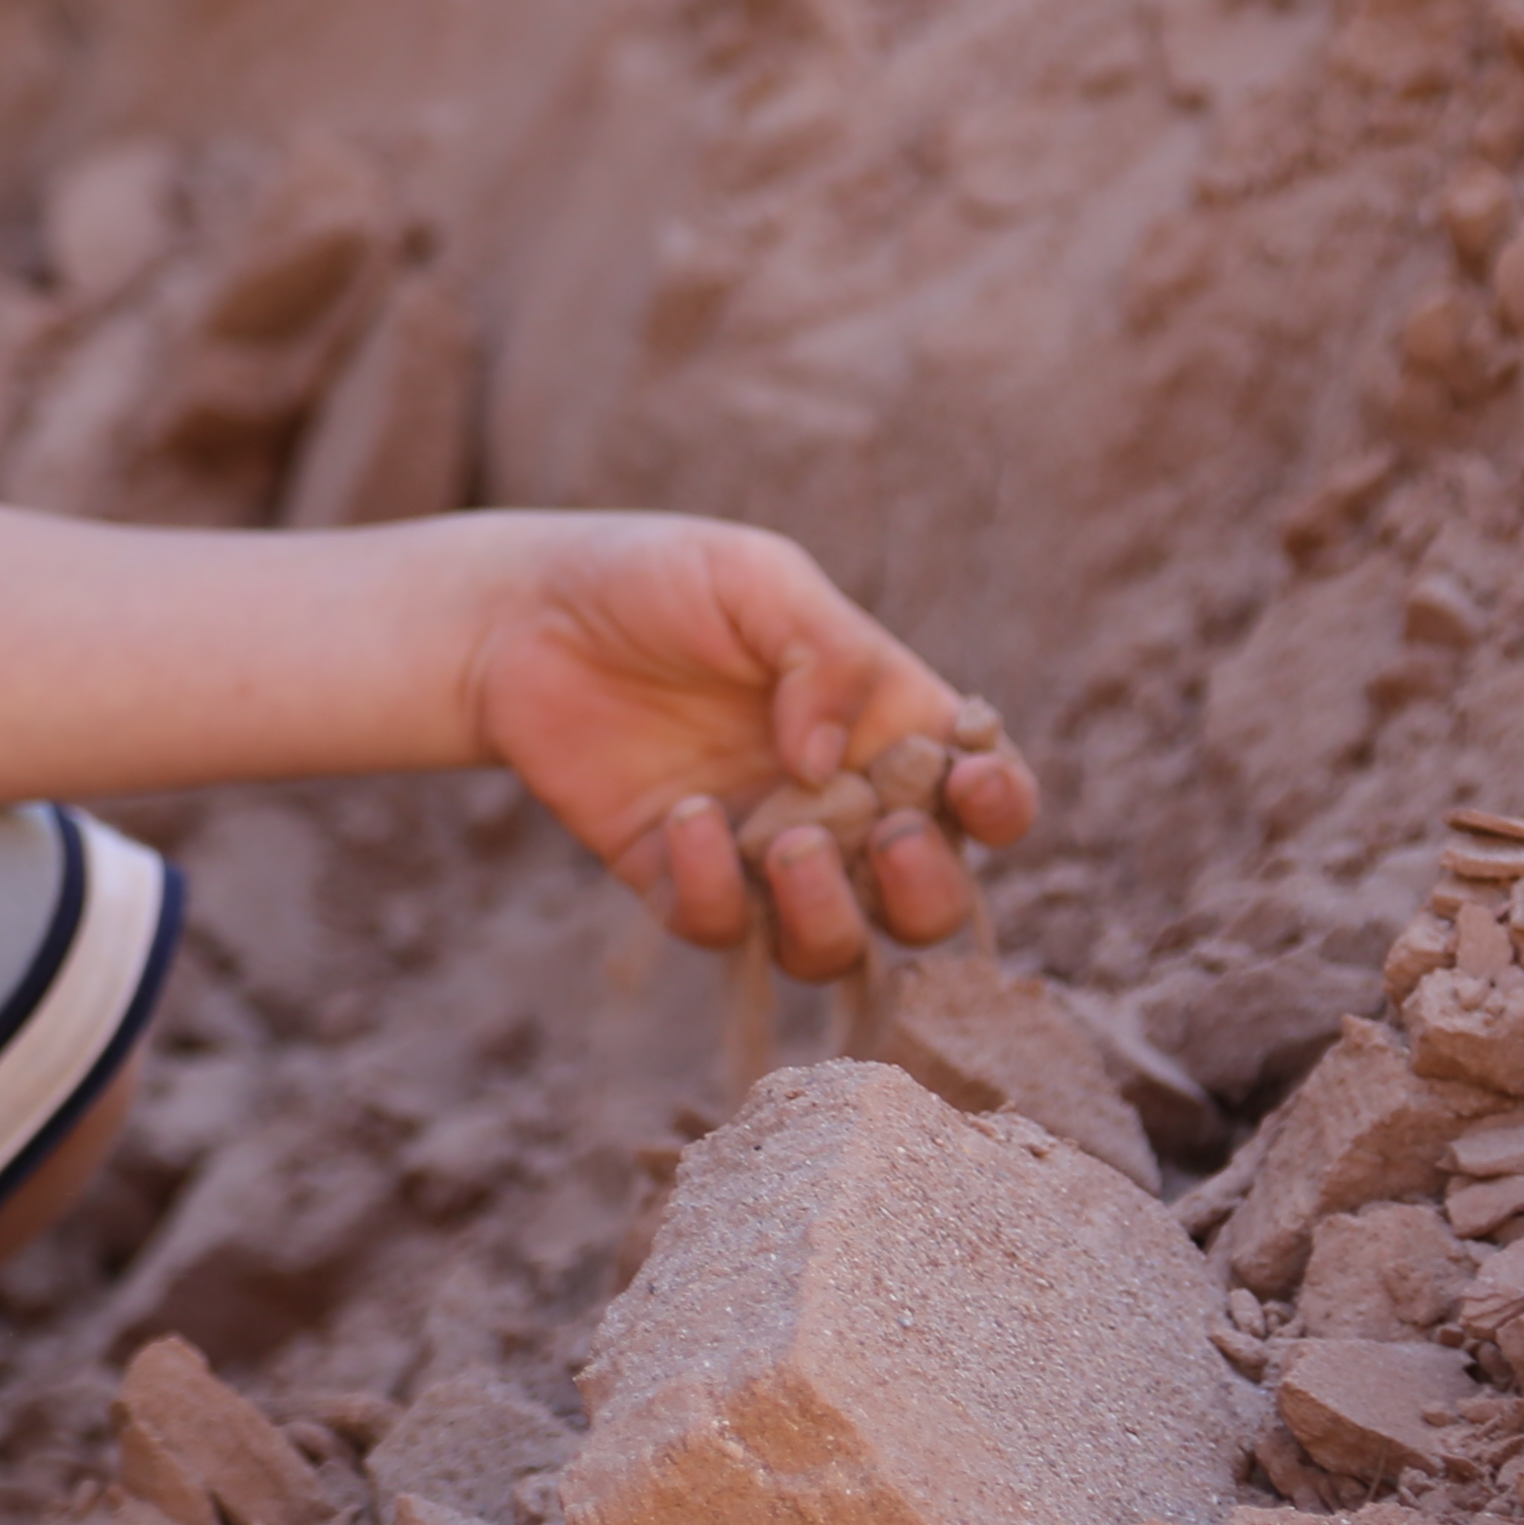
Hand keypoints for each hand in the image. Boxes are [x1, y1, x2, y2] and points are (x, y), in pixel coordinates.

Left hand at [462, 517, 1040, 979]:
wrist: (523, 614)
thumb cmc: (658, 579)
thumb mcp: (757, 580)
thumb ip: (825, 656)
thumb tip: (836, 764)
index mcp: (886, 723)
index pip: (981, 789)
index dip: (1000, 804)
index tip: (974, 787)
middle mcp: (838, 803)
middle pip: (927, 899)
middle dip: (927, 887)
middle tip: (889, 837)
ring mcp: (759, 854)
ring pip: (834, 945)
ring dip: (830, 917)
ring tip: (789, 844)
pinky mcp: (678, 884)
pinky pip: (720, 930)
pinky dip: (714, 893)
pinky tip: (688, 817)